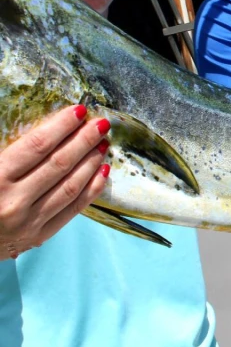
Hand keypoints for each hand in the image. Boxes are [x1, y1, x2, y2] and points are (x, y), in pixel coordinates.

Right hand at [0, 105, 111, 260]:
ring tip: (104, 143)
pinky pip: (74, 209)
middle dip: (84, 140)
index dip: (61, 126)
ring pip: (71, 186)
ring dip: (91, 161)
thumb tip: (49, 127)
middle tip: (101, 124)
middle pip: (59, 164)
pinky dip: (92, 188)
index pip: (37, 146)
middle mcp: (14, 201)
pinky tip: (103, 170)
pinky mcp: (40, 235)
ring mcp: (29, 222)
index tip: (80, 111)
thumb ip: (10, 150)